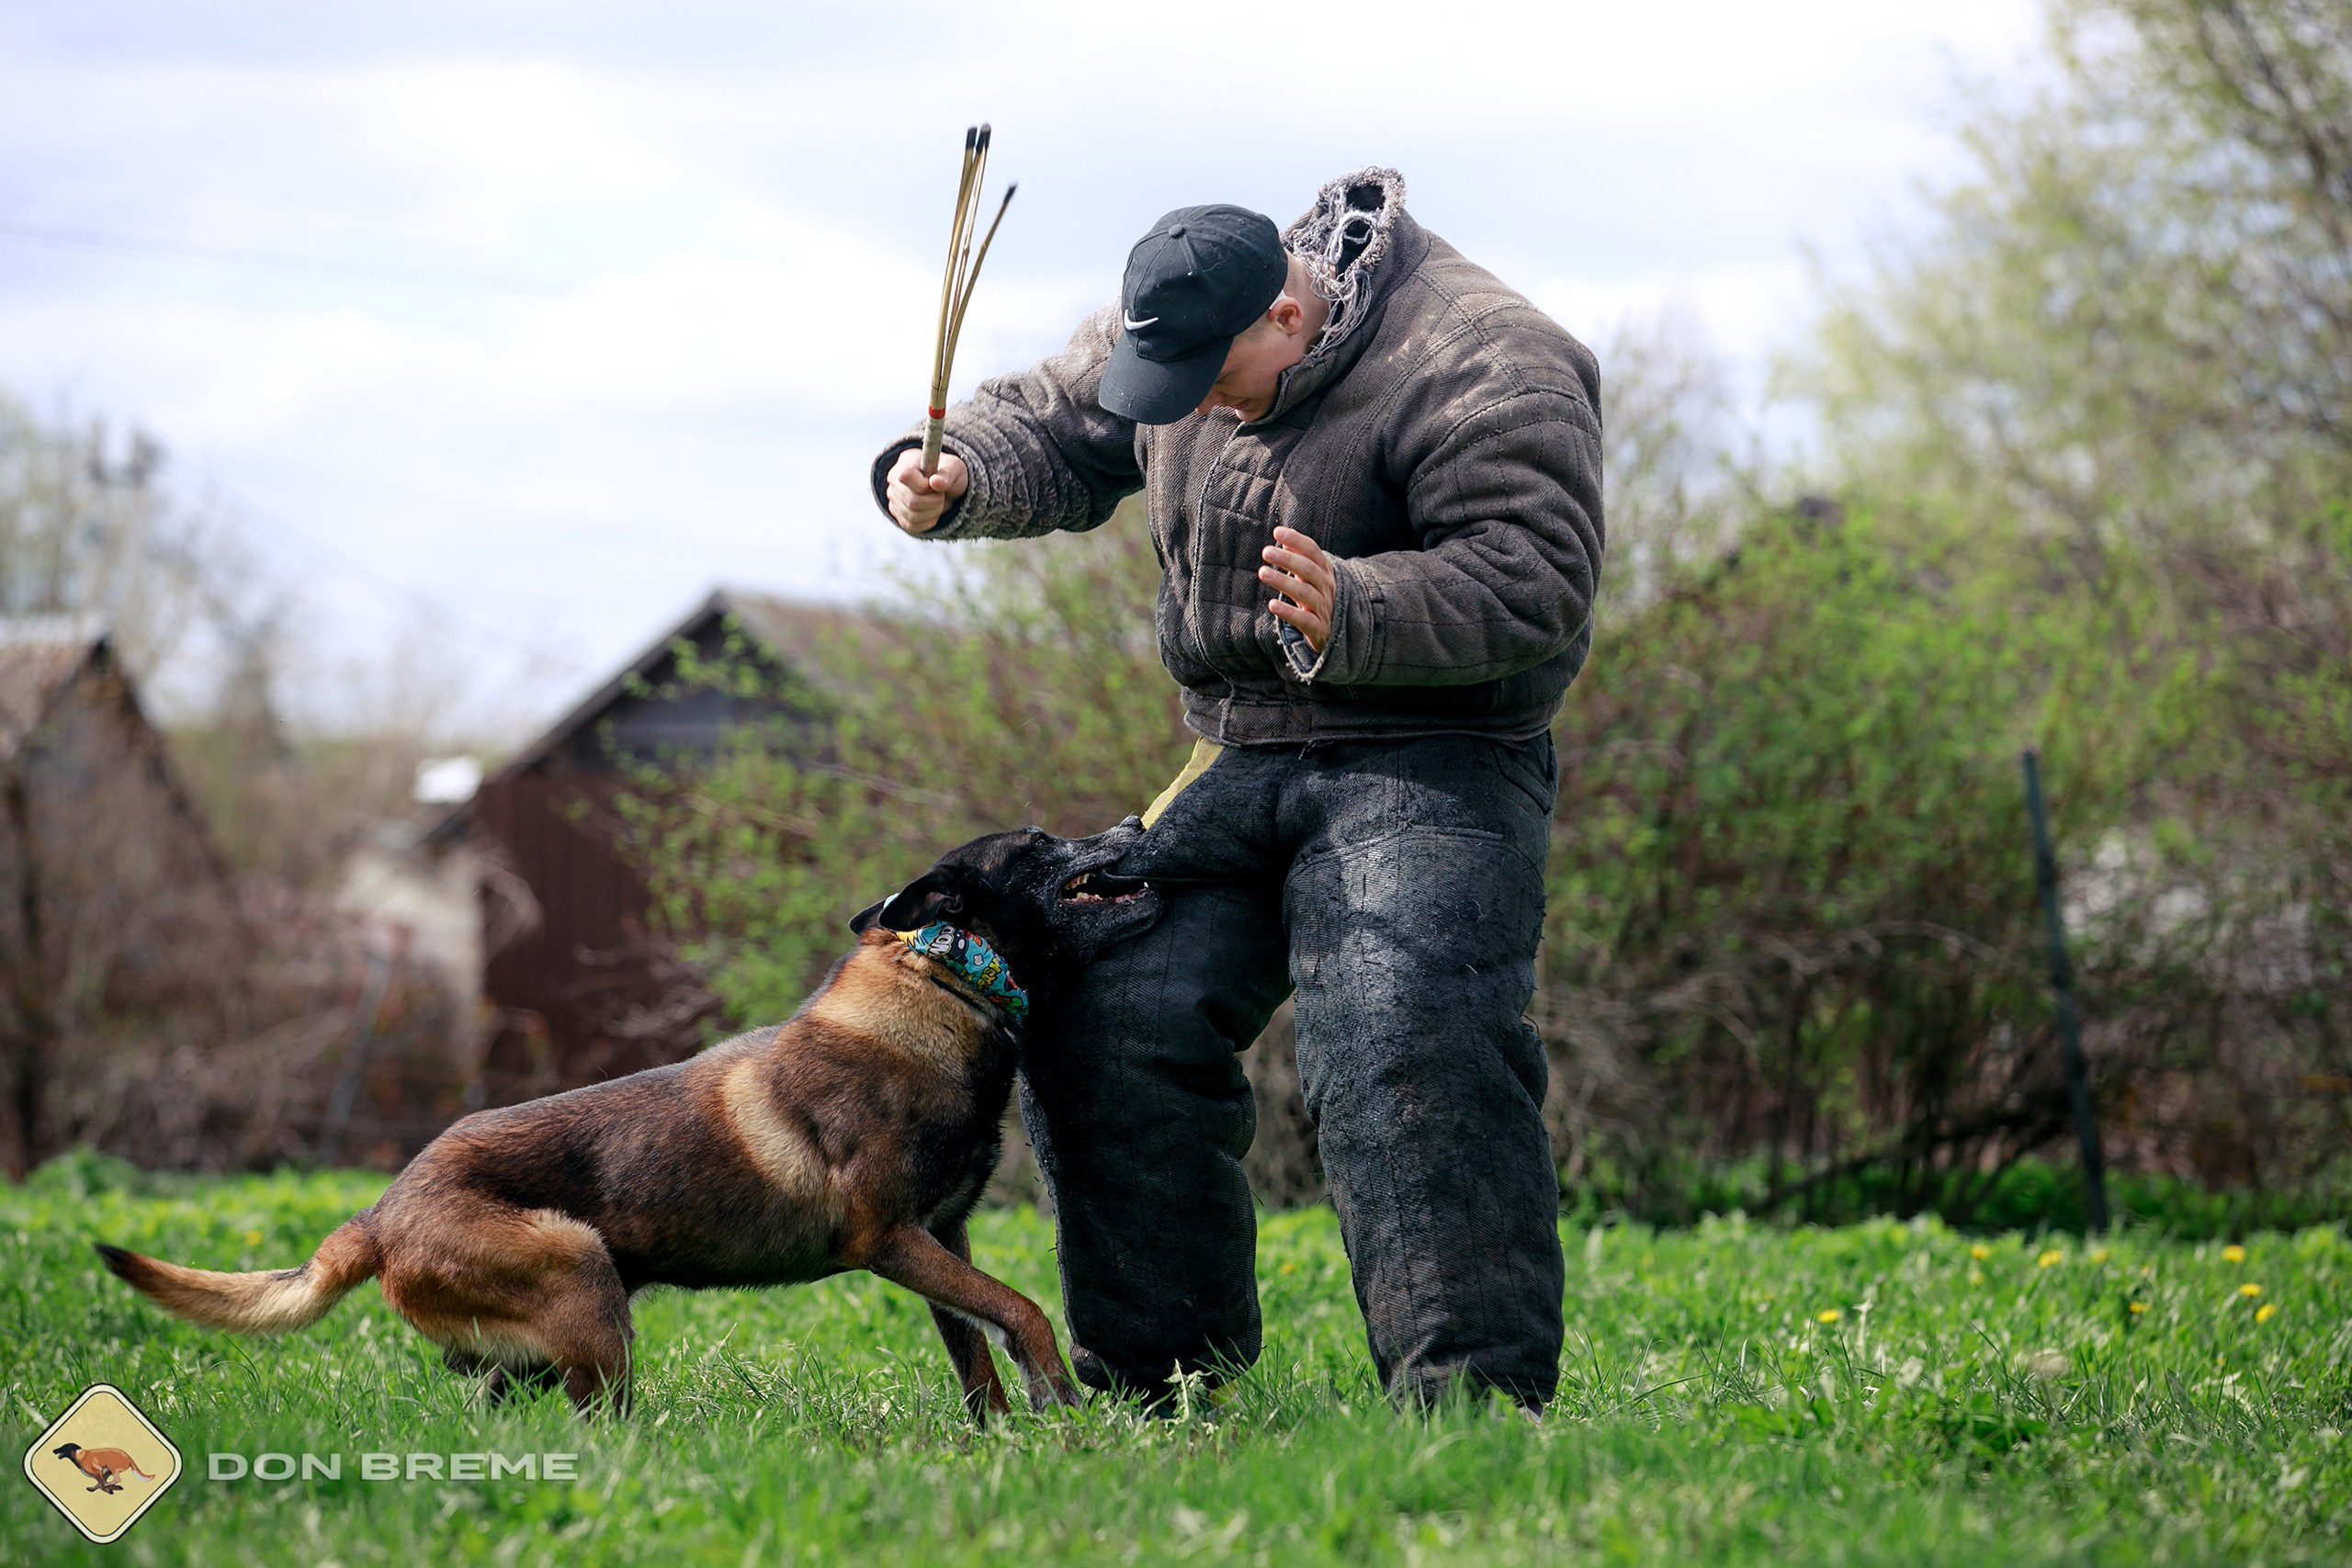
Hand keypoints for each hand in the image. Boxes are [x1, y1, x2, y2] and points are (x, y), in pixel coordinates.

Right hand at [885, 448, 968, 533]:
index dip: (924, 485)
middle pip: (910, 500)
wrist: (947, 488)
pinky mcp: (897, 513)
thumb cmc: (949, 473)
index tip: (937, 484)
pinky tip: (933, 512)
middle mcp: (894, 479)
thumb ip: (947, 473)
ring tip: (939, 503)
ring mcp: (894, 497)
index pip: (905, 476)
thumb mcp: (955, 468)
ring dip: (933, 512)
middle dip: (933, 501)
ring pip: (911, 515)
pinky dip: (928, 522)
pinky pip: (911, 525)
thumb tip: (936, 482)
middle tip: (942, 496)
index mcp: (906, 462)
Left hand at [1260, 525, 1335, 651]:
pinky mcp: (1318, 629)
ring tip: (1262, 573)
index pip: (1313, 551)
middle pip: (1309, 570)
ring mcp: (1324, 608)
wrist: (1336, 633)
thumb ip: (1298, 555)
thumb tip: (1283, 533)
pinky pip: (1304, 620)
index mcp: (1325, 572)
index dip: (1297, 540)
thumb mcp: (1310, 576)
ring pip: (1305, 593)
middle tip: (1266, 551)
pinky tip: (1272, 605)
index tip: (1277, 532)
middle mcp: (1326, 587)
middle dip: (1288, 559)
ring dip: (1283, 582)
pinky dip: (1288, 612)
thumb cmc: (1317, 598)